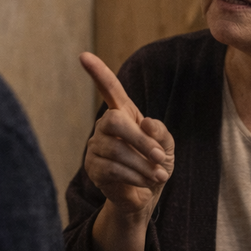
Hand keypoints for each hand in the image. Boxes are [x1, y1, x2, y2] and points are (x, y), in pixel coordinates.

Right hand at [80, 52, 174, 218]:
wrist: (147, 194)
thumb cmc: (156, 164)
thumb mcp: (166, 146)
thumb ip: (161, 133)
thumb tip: (146, 125)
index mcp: (123, 113)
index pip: (109, 89)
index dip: (98, 72)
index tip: (84, 56)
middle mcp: (105, 126)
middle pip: (114, 120)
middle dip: (140, 141)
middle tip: (160, 157)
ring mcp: (96, 147)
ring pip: (116, 149)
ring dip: (143, 164)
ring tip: (158, 175)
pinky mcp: (93, 168)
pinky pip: (112, 169)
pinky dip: (135, 176)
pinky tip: (147, 182)